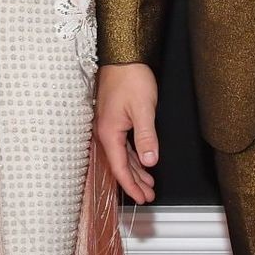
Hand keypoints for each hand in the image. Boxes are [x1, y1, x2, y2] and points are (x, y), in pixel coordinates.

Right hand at [96, 62, 158, 203]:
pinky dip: (134, 156)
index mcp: (109, 133)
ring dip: (136, 170)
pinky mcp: (113, 119)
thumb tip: (150, 162)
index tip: (142, 198)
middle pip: (120, 165)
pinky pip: (123, 145)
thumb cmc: (131, 78)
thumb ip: (146, 137)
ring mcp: (108, 126)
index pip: (120, 168)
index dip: (131, 186)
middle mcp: (105, 132)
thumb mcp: (143, 109)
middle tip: (148, 196)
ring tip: (148, 184)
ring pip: (122, 155)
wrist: (123, 57)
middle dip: (135, 182)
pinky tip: (142, 161)